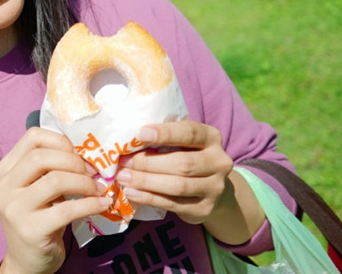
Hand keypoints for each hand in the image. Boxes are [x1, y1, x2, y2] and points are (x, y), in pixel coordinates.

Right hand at [0, 127, 111, 273]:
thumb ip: (50, 168)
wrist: (26, 260)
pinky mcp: (30, 230)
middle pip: (41, 157)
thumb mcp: (36, 188)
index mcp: (6, 170)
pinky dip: (90, 204)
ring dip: (84, 182)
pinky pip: (67, 210)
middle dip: (74, 161)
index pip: (32, 137)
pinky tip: (102, 204)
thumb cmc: (38, 217)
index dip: (60, 141)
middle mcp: (4, 187)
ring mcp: (14, 209)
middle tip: (92, 172)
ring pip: (55, 180)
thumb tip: (87, 151)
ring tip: (99, 188)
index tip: (79, 153)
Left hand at [115, 121, 232, 226]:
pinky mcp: (205, 208)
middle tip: (123, 161)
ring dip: (146, 181)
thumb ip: (166, 139)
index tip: (141, 134)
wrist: (212, 189)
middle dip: (148, 162)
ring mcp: (214, 187)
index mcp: (211, 137)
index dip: (166, 133)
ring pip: (178, 185)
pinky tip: (132, 193)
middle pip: (182, 163)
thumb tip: (128, 140)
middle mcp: (218, 162)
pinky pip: (173, 204)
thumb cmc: (188, 156)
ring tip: (123, 178)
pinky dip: (149, 198)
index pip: (190, 133)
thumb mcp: (184, 143)